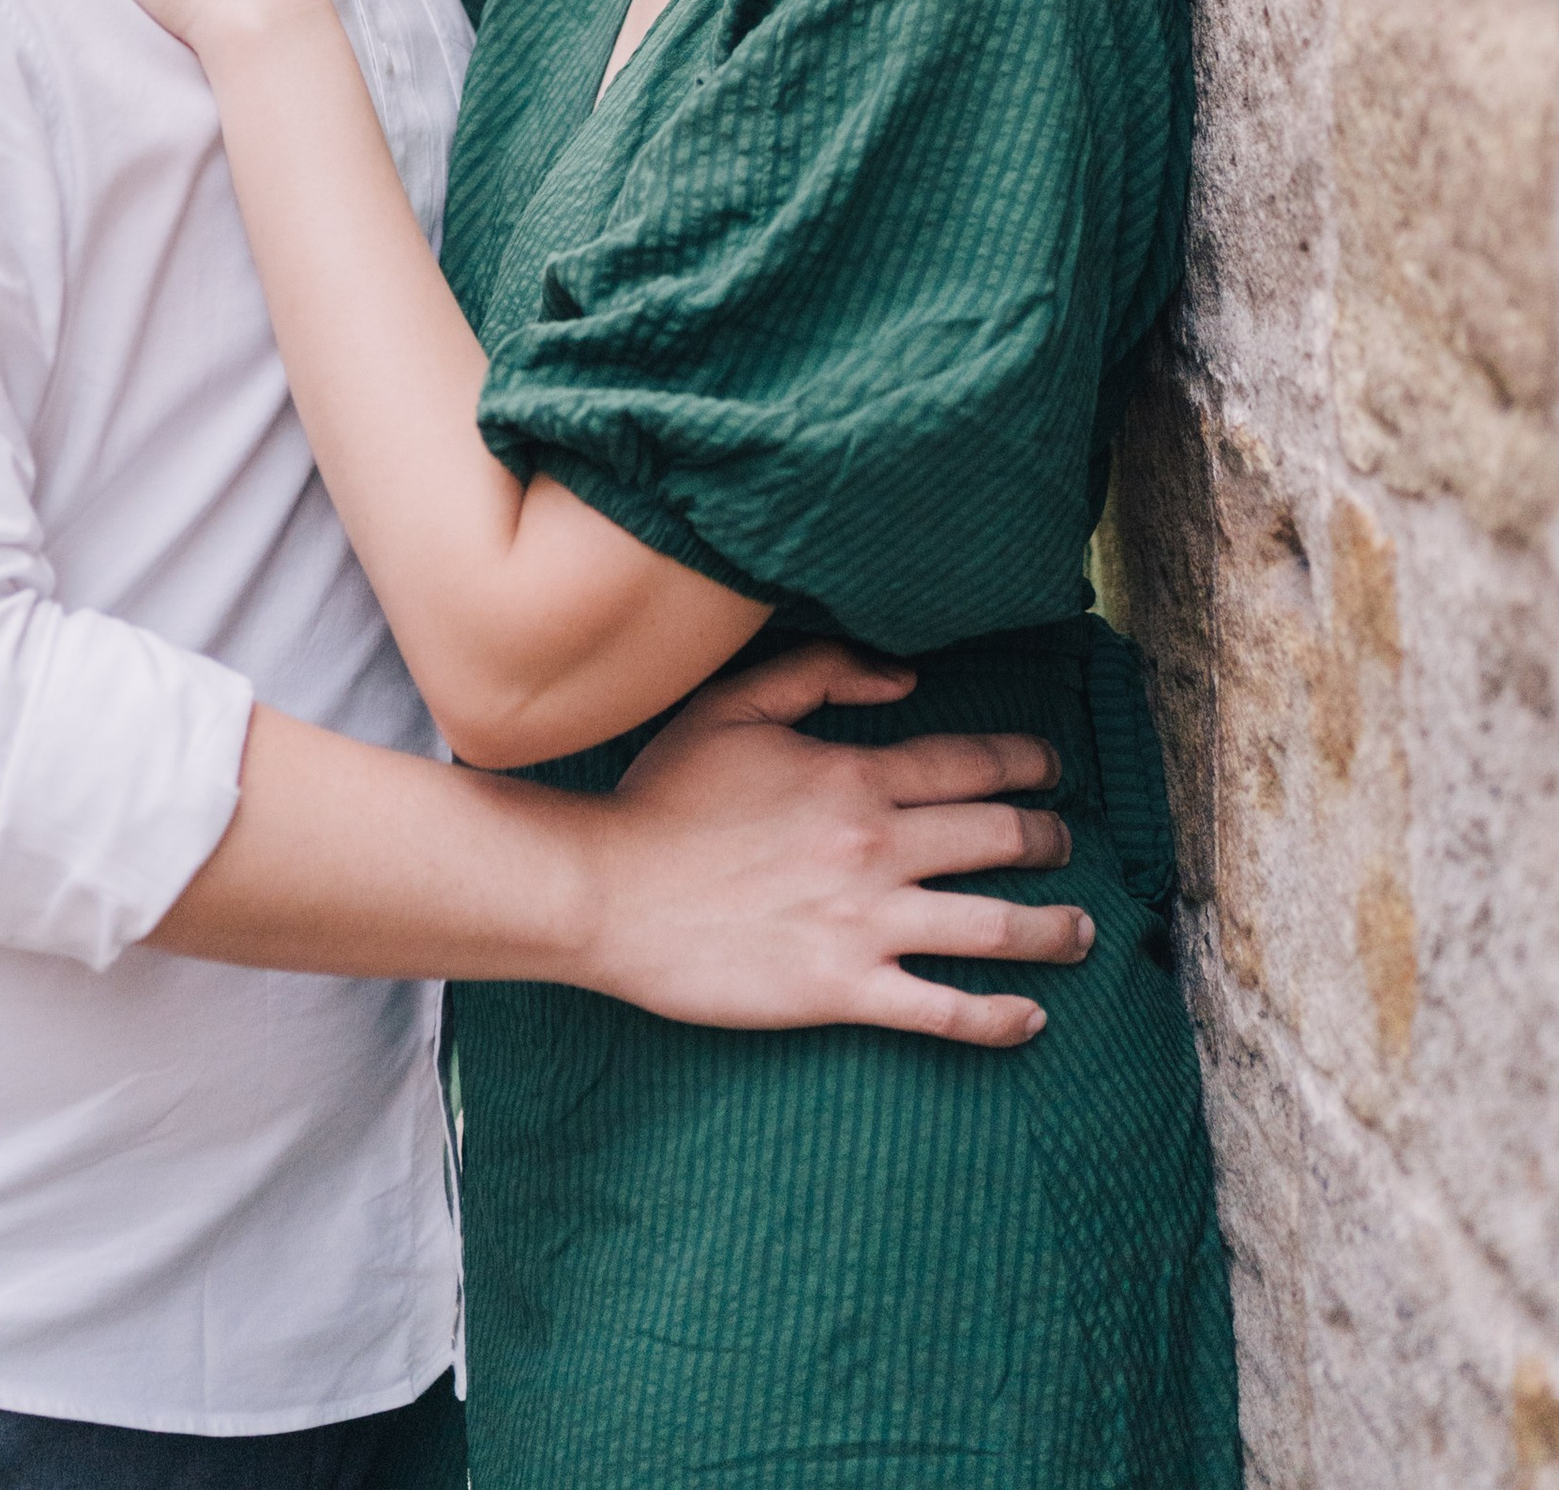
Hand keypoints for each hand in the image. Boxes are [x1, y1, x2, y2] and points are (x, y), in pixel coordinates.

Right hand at [574, 642, 1086, 1044]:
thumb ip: (819, 672)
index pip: (970, 765)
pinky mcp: (846, 990)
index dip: (1026, 764)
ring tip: (1081, 933)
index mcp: (853, 775)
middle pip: (999, 839)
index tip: (1052, 771)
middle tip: (1068, 845)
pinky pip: (946, 1010)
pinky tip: (1031, 1018)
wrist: (609, 889)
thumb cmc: (662, 794)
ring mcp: (867, 923)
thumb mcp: (734, 706)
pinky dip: (1000, 1018)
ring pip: (995, 928)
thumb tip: (904, 678)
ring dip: (1053, 931)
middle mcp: (876, 846)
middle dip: (1050, 840)